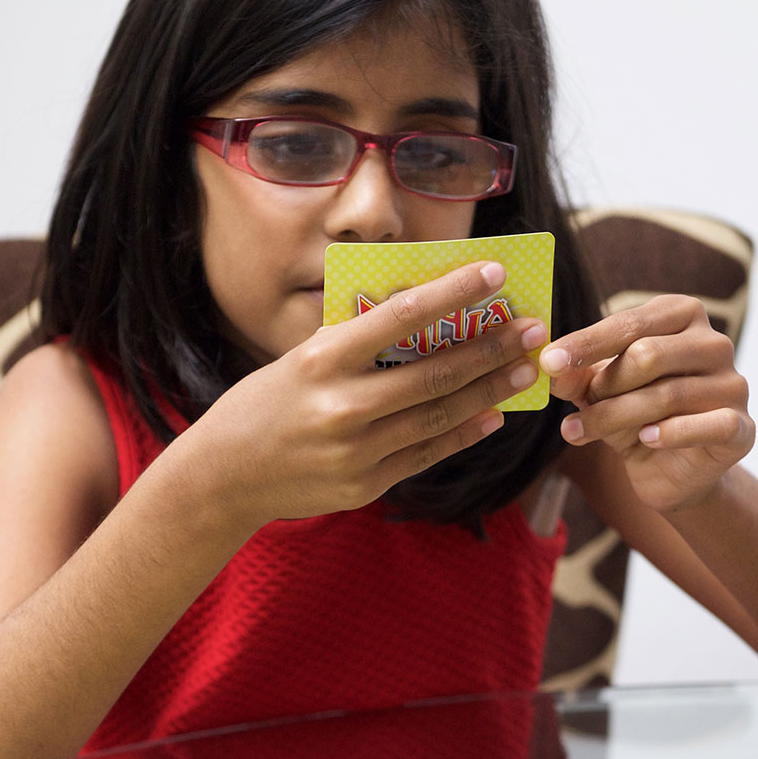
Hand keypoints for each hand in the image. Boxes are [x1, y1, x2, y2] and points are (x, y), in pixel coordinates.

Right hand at [183, 261, 547, 525]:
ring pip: (439, 415)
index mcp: (320, 359)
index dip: (453, 292)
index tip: (494, 273)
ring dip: (489, 390)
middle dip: (490, 348)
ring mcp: (355, 450)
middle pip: (433, 372)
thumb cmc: (265, 403)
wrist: (225, 475)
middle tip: (532, 328)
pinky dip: (464, 434)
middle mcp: (340, 405)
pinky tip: (492, 415)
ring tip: (525, 369)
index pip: (400, 315)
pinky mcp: (365, 485)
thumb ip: (354, 342)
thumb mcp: (300, 359)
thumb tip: (421, 316)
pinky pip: (426, 453)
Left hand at [538, 294, 753, 511]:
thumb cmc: (630, 412)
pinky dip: (670, 434)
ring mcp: (733, 384)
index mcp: (680, 315)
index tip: (548, 361)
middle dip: (603, 385)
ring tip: (577, 432)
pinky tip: (645, 440)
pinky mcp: (742, 427)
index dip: (586, 343)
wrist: (667, 469)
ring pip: (666, 395)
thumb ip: (576, 375)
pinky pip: (706, 425)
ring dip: (612, 417)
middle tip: (579, 407)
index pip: (629, 323)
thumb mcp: (596, 390)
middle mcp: (713, 342)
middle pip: (647, 355)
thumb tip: (551, 368)